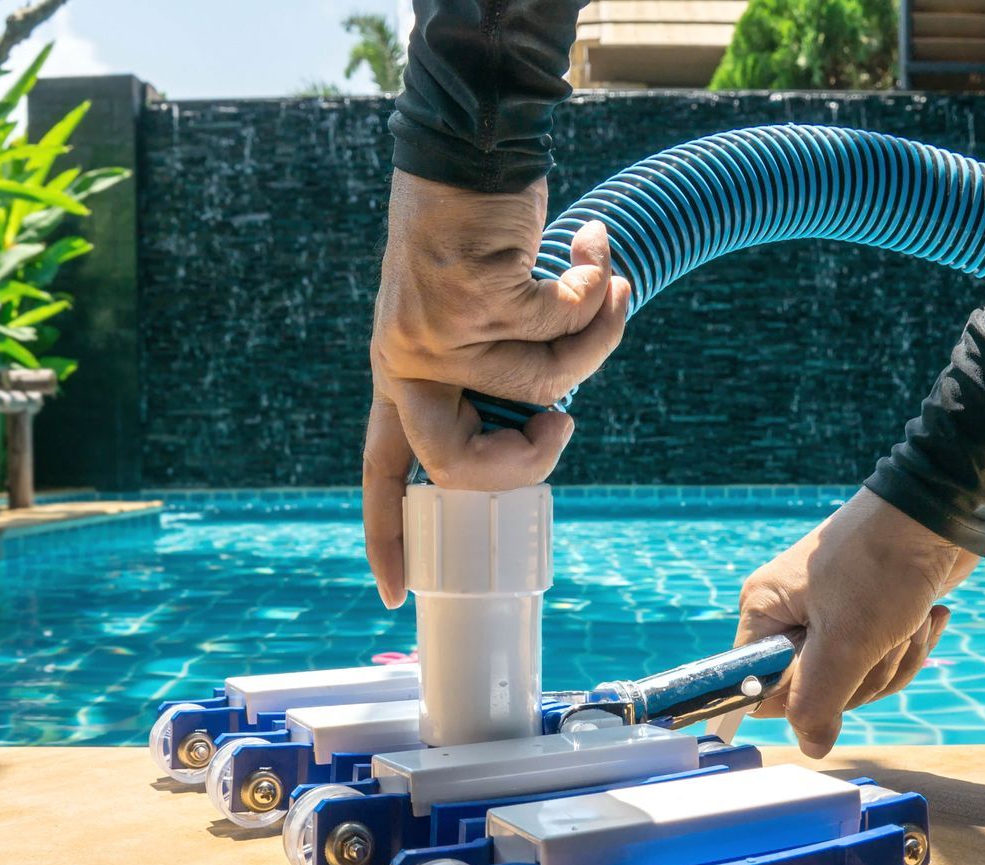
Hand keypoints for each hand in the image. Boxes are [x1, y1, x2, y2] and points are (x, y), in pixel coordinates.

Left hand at [363, 169, 632, 607]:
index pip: (383, 473)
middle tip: (563, 429)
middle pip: (463, 466)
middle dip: (532, 461)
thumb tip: (546, 433)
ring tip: (602, 288)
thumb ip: (492, 382)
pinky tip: (595, 252)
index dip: (387, 535)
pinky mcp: (477, 296)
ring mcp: (437, 332)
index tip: (394, 594)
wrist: (473, 151)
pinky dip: (598, 290)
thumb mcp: (471, 325)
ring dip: (591, 338)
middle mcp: (407, 362)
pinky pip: (565, 328)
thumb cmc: (482, 241)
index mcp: (400, 377)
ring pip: (542, 389)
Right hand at [736, 490, 979, 757]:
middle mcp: (791, 615)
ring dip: (897, 657)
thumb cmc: (882, 567)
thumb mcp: (846, 644)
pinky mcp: (870, 616)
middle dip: (866, 675)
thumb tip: (809, 747)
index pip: (759, 685)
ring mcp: (832, 616)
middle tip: (882, 637)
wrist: (939, 514)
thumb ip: (818, 703)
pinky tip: (927, 615)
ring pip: (858, 679)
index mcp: (765, 613)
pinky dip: (911, 644)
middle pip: (818, 691)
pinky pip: (883, 659)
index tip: (832, 678)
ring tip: (911, 619)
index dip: (798, 698)